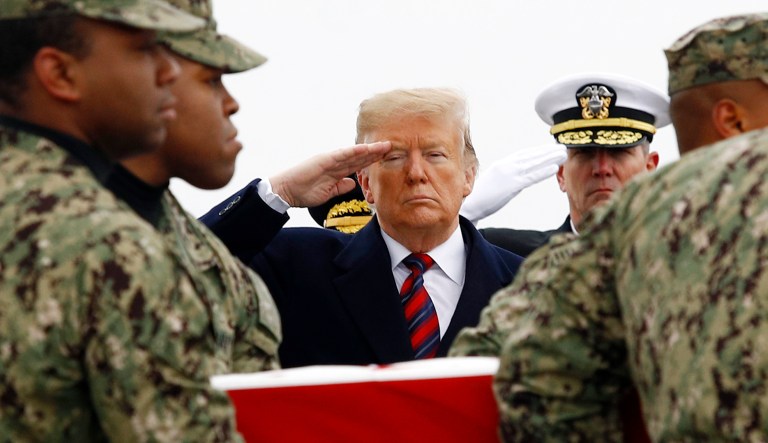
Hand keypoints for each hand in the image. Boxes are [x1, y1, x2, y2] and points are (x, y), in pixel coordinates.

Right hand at [269, 141, 390, 206]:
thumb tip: (352, 184)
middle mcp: (335, 162)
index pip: (359, 164)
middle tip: (393, 146)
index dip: (373, 160)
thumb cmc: (304, 192)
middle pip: (360, 156)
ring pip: (354, 154)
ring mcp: (330, 160)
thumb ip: (340, 187)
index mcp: (337, 170)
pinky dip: (353, 151)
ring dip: (370, 150)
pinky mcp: (323, 160)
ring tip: (385, 145)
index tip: (388, 158)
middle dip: (376, 152)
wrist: (287, 191)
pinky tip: (365, 149)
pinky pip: (341, 155)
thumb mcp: (328, 192)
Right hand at [460, 144, 565, 223]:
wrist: (467, 205)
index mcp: (501, 165)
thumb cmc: (477, 198)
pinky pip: (531, 177)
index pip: (523, 155)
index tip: (549, 148)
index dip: (537, 151)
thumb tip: (513, 181)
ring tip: (563, 154)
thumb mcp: (492, 184)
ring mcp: (509, 175)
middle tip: (562, 147)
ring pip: (534, 164)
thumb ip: (504, 179)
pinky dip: (543, 172)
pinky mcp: (511, 185)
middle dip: (547, 151)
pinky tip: (554, 168)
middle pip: (531, 156)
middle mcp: (506, 166)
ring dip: (550, 158)